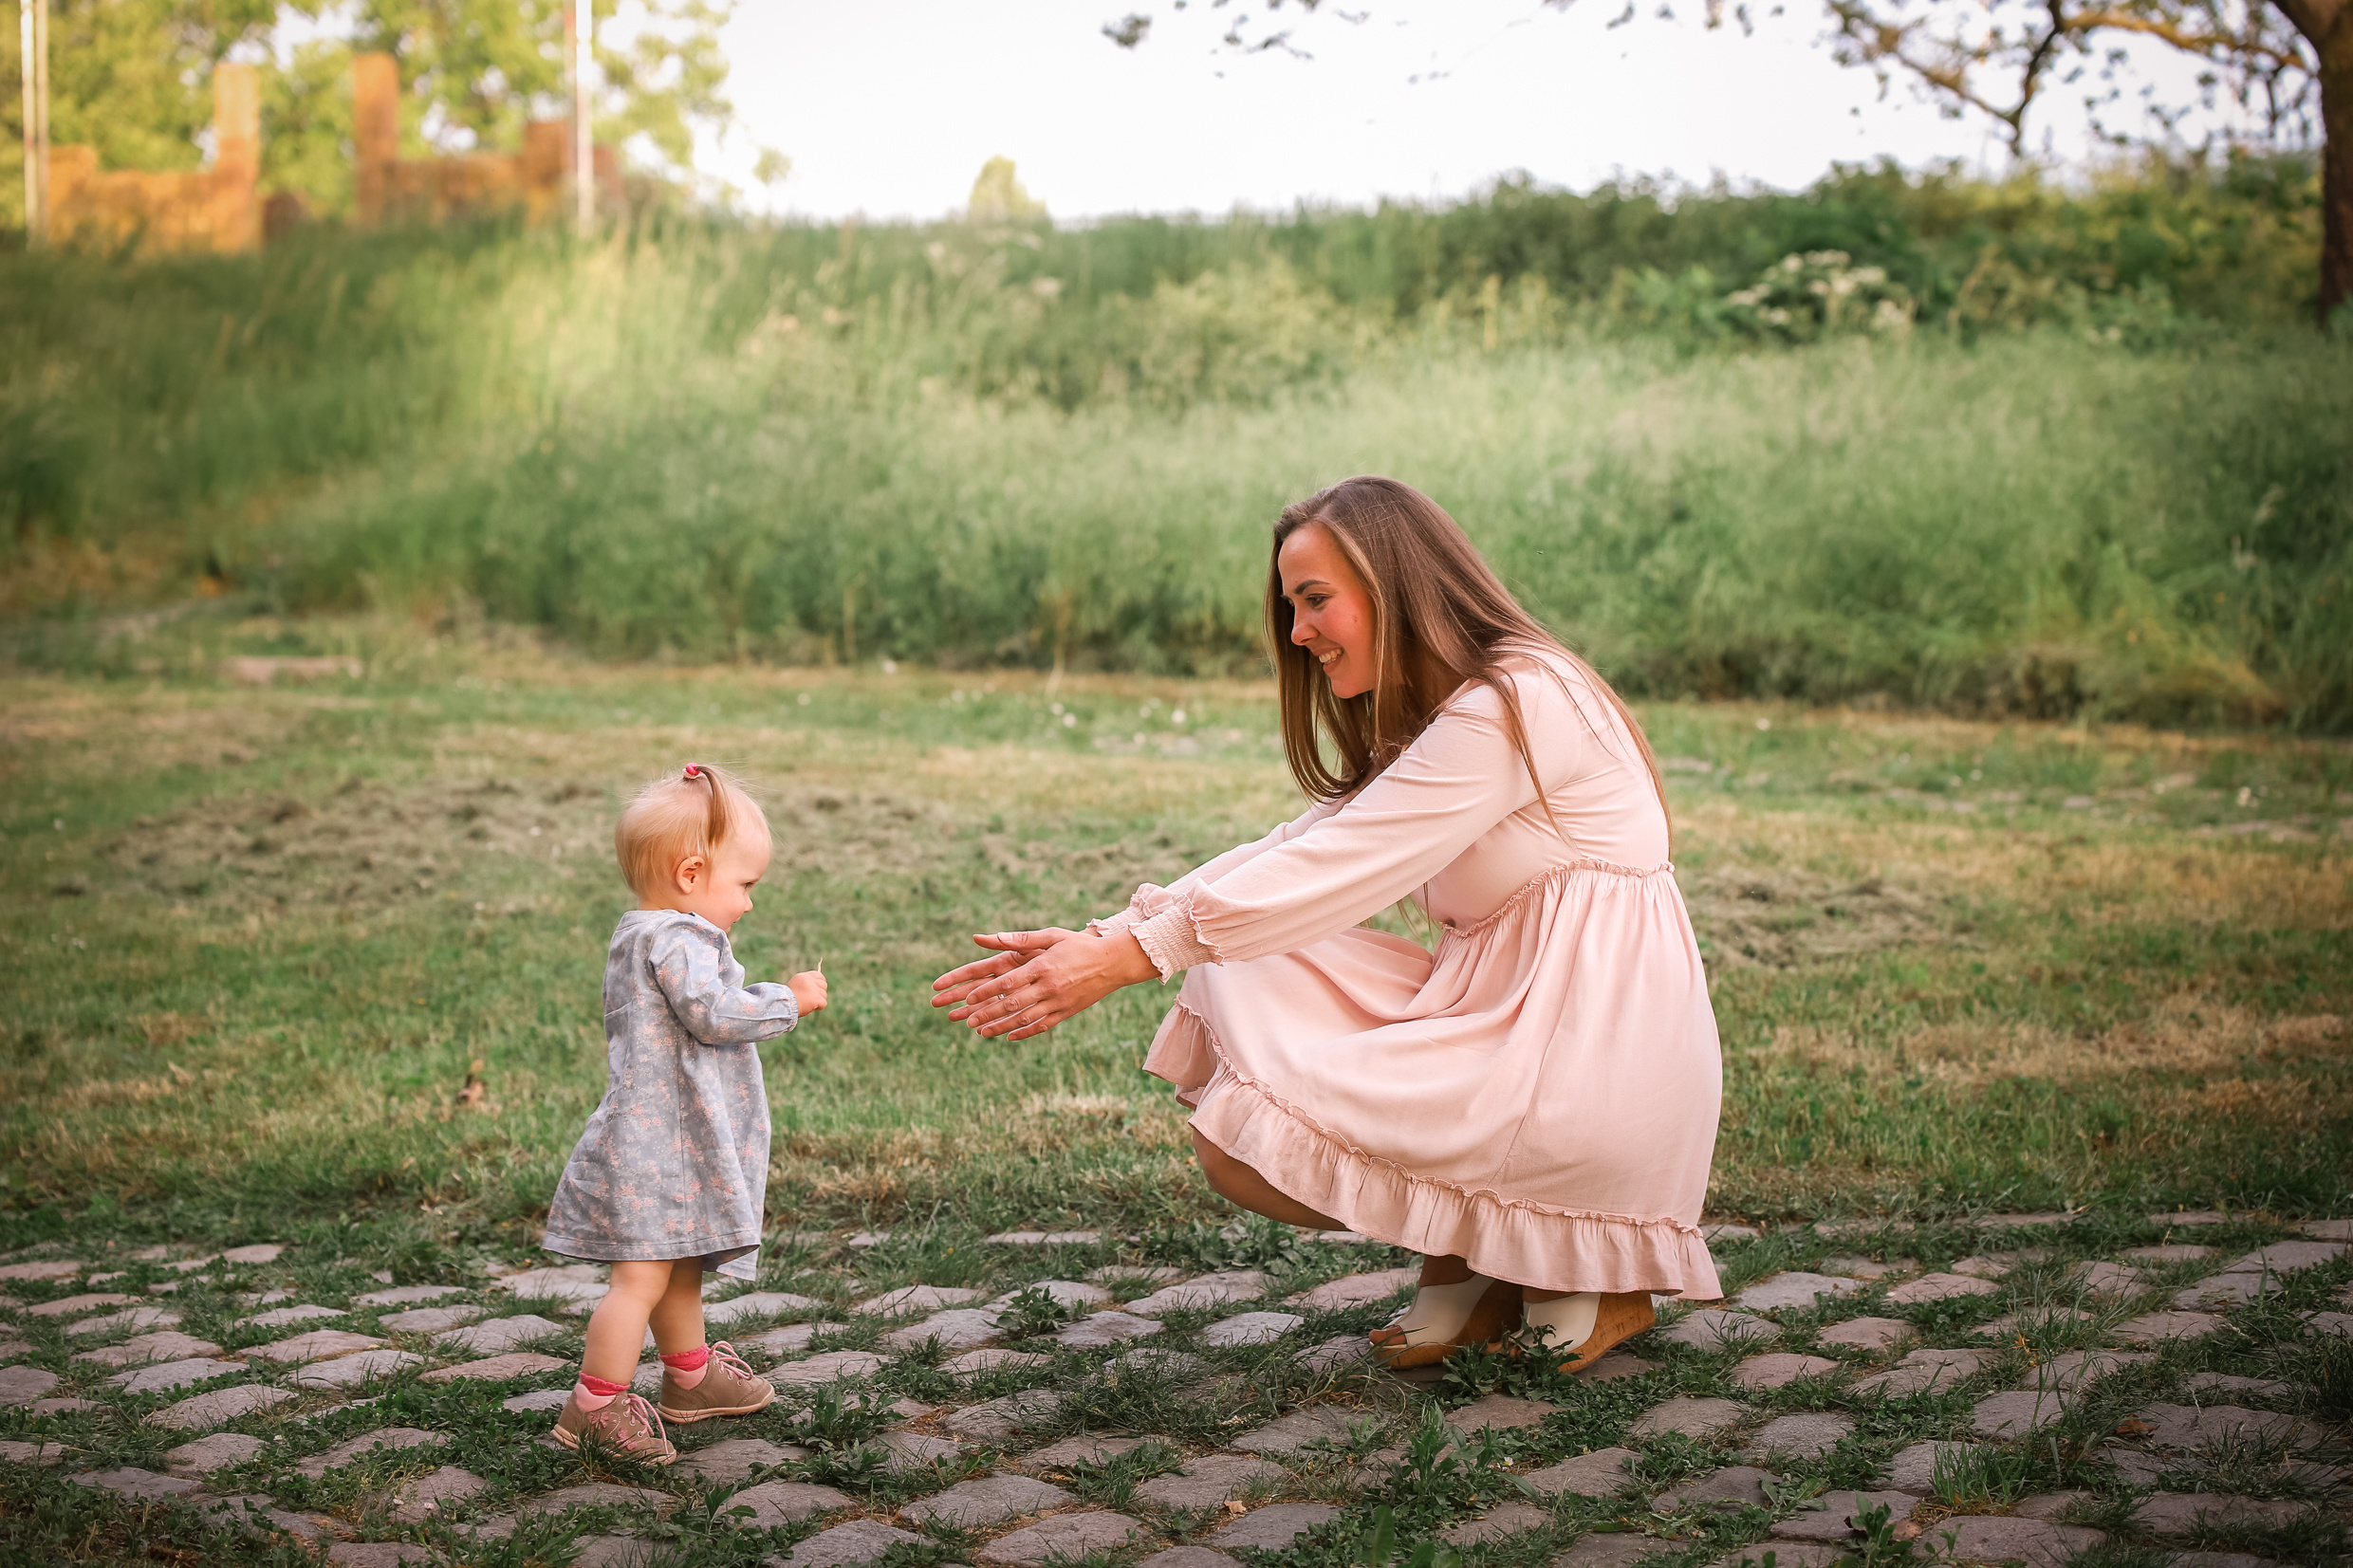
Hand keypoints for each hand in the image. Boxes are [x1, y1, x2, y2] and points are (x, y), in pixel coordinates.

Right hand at [788, 970, 827, 1014]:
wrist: (784, 1005)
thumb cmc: (787, 998)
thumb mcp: (795, 985)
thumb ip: (806, 983)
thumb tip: (817, 985)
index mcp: (803, 976)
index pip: (819, 975)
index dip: (821, 982)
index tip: (818, 988)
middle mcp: (810, 981)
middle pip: (824, 985)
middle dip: (820, 992)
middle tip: (812, 998)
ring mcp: (814, 989)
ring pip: (824, 995)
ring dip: (819, 1000)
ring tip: (809, 1004)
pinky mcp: (817, 999)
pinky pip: (824, 1003)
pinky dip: (819, 1007)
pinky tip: (811, 1008)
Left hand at [933, 927, 1155, 1040]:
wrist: (1113, 963)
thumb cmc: (1079, 945)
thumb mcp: (1052, 935)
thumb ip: (1021, 939)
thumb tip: (990, 936)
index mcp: (1042, 966)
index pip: (1008, 983)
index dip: (987, 992)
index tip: (969, 999)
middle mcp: (1049, 987)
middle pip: (1012, 1004)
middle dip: (988, 1014)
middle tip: (968, 1021)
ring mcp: (1058, 1002)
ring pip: (1024, 1019)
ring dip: (1000, 1027)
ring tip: (981, 1032)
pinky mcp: (1067, 1012)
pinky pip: (1042, 1026)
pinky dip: (1024, 1032)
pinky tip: (1010, 1036)